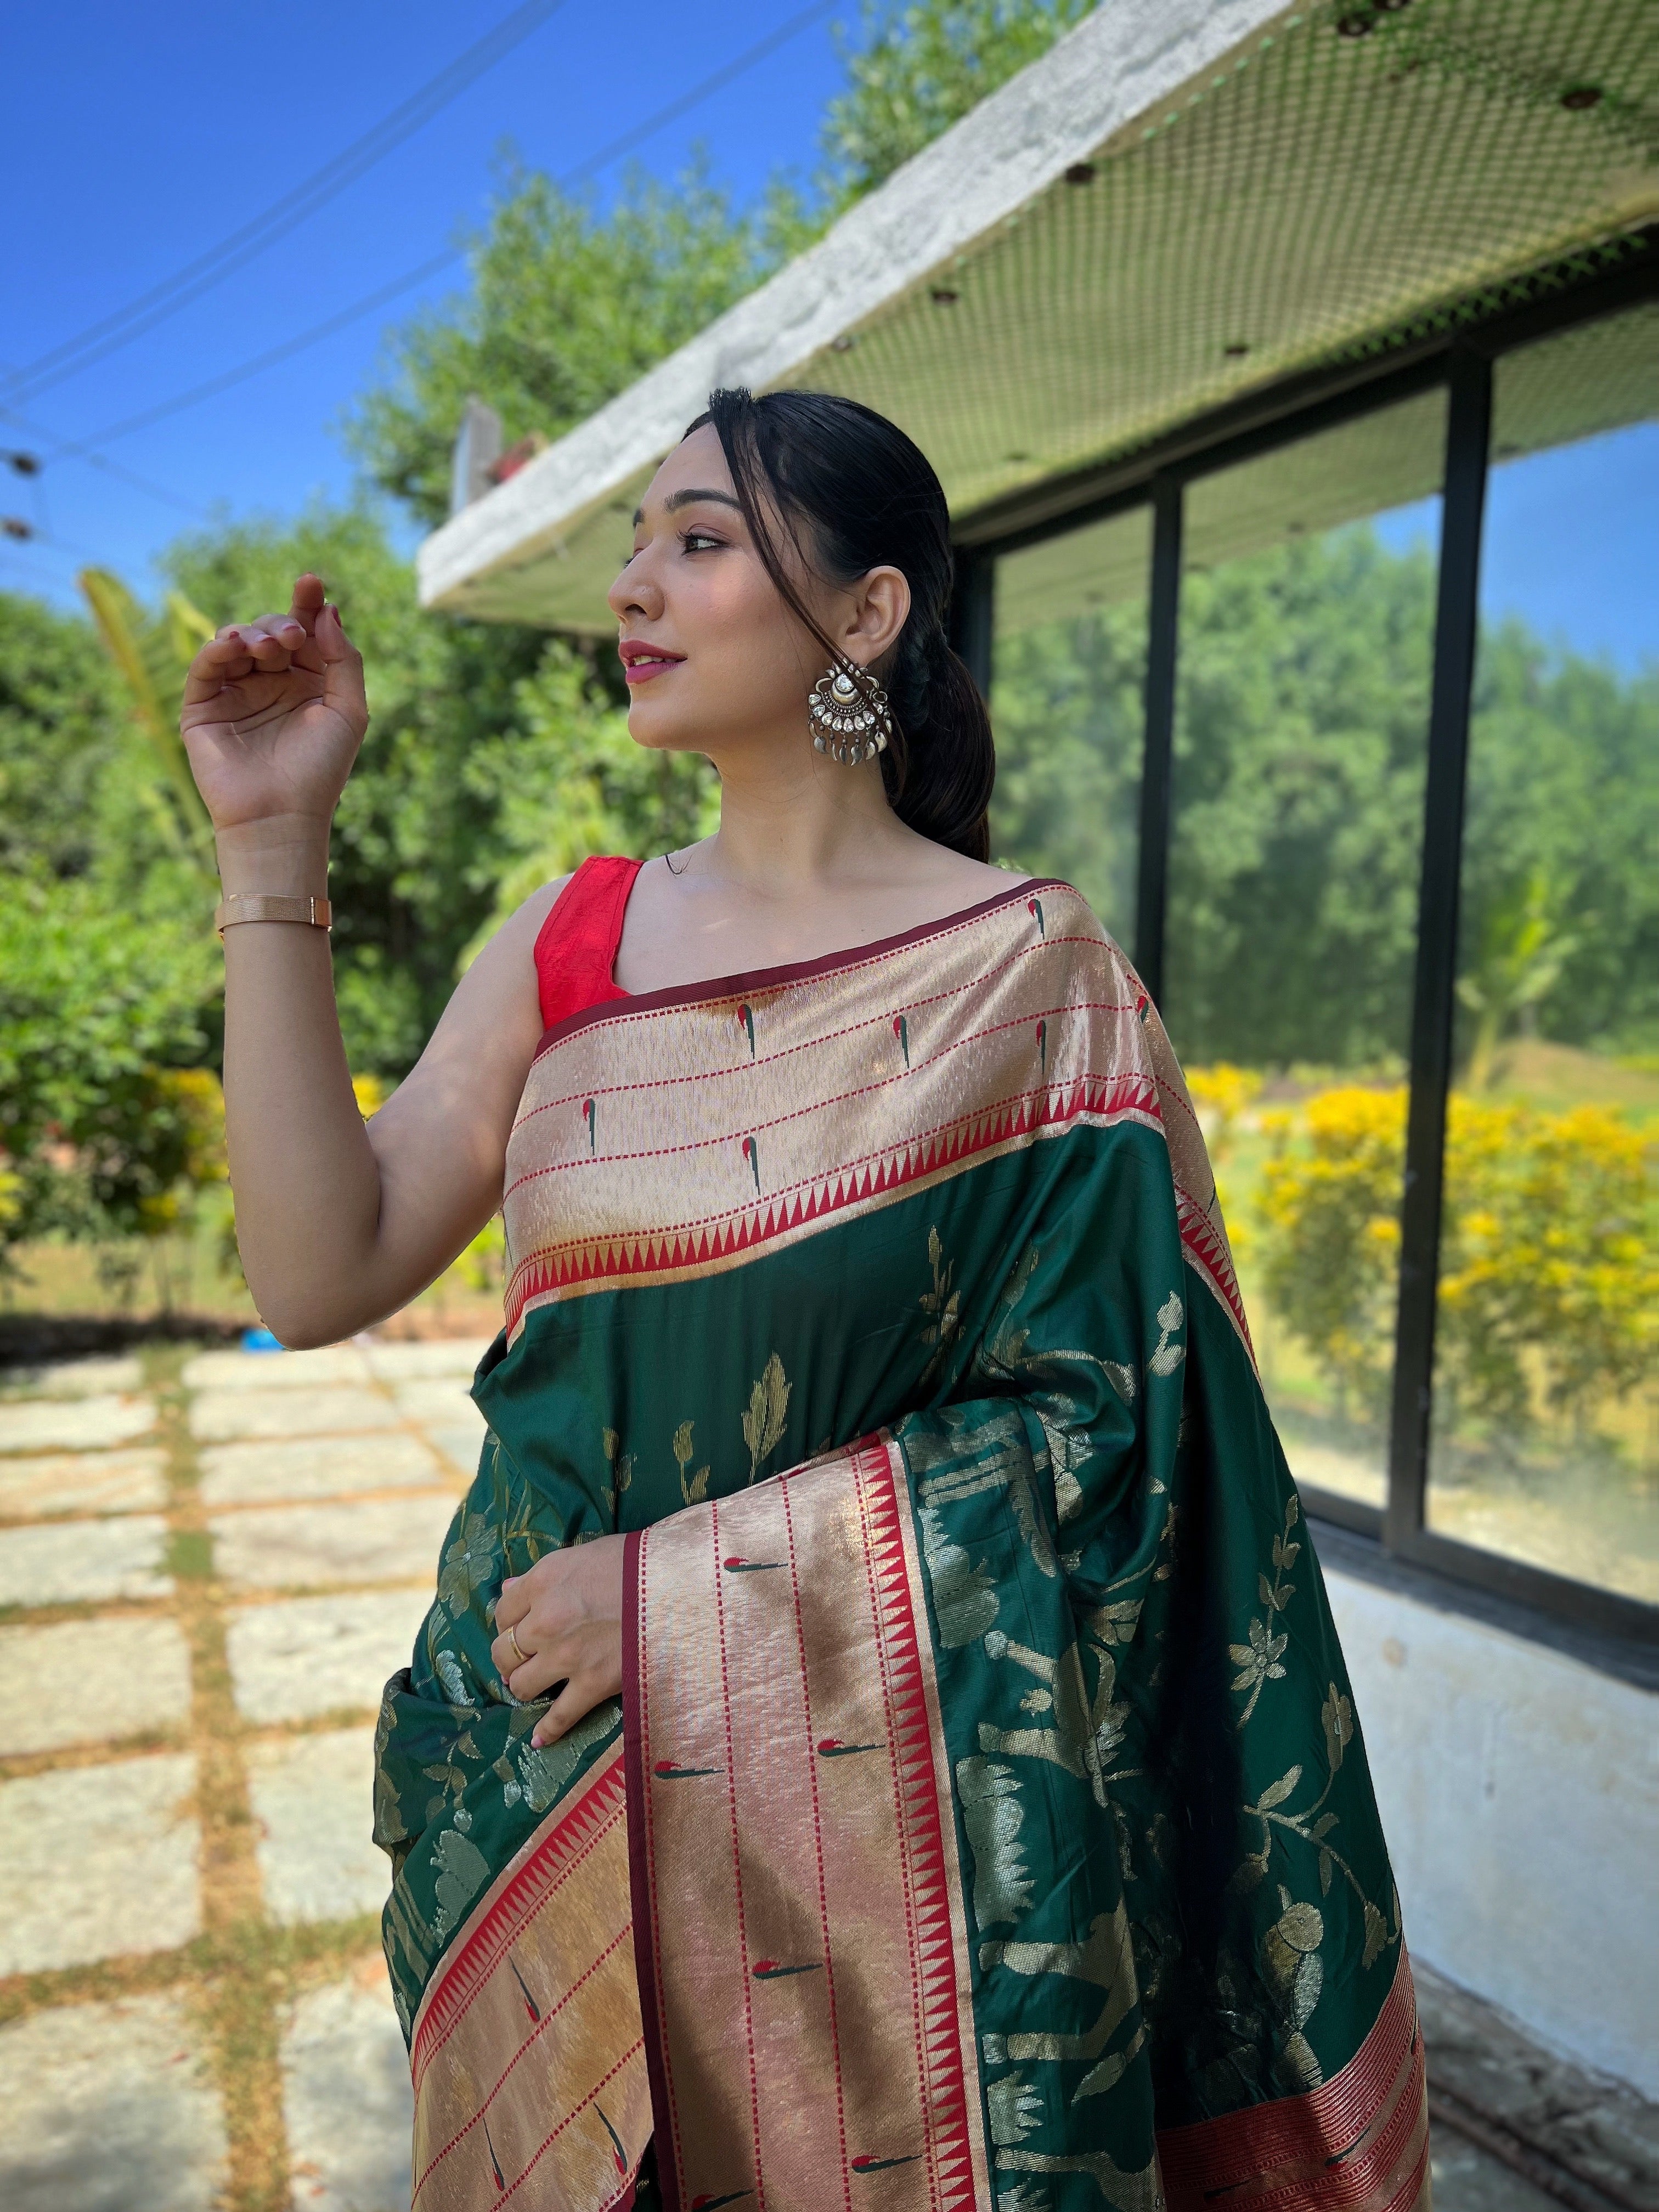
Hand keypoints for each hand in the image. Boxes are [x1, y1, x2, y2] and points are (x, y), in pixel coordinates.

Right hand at [180, 572, 367, 833]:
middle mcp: (271, 683)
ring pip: (237, 641)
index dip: (306, 604)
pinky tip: (233, 645)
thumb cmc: (320, 770)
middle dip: (280, 624)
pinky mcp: (204, 706)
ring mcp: (236, 692)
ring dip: (252, 633)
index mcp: (308, 682)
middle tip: (290, 639)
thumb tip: (328, 611)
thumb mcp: (349, 710)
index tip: (312, 581)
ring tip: (267, 649)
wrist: (281, 815)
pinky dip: (217, 649)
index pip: (304, 632)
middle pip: (270, 630)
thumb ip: (344, 659)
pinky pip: (205, 666)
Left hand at [491, 1535, 625, 1747]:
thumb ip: (543, 1575)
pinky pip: (560, 1717)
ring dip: (525, 1686)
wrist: (679, 1586)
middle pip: (504, 1651)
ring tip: (534, 1685)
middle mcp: (546, 1621)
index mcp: (543, 1582)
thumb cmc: (635, 1562)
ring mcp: (567, 1656)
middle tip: (523, 1658)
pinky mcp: (592, 1685)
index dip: (509, 1621)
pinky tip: (539, 1741)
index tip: (519, 1626)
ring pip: (522, 1685)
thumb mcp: (584, 1555)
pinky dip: (547, 1732)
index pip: (503, 1610)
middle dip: (509, 1657)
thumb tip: (509, 1588)